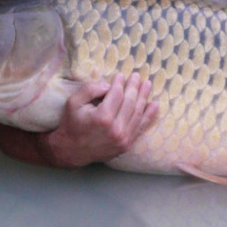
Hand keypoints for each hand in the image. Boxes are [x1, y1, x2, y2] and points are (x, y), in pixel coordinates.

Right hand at [42, 73, 157, 167]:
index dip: (120, 83)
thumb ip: (90, 89)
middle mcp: (116, 129)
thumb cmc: (71, 124)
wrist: (72, 151)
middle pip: (130, 102)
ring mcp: (123, 138)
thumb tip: (108, 85)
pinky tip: (154, 104)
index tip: (121, 75)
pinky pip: (140, 127)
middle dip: (134, 87)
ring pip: (137, 113)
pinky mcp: (127, 145)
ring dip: (144, 97)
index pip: (117, 95)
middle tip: (137, 76)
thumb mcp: (73, 102)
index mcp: (103, 117)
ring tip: (147, 85)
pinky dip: (149, 115)